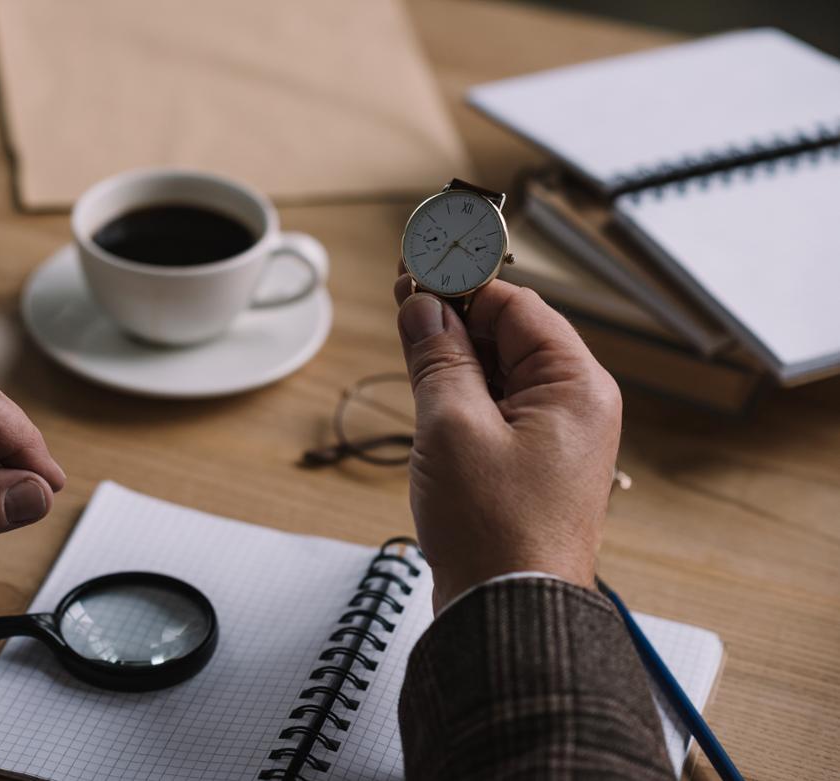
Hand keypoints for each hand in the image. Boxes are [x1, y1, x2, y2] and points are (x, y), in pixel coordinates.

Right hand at [393, 276, 621, 612]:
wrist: (508, 614)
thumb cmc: (494, 529)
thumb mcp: (452, 426)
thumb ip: (437, 356)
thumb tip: (423, 305)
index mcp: (575, 387)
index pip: (516, 306)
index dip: (463, 282)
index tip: (416, 267)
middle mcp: (574, 407)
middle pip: (510, 335)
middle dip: (455, 315)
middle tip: (404, 296)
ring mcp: (553, 439)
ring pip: (499, 372)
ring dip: (454, 353)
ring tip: (409, 337)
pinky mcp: (529, 466)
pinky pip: (495, 409)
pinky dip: (460, 392)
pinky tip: (427, 386)